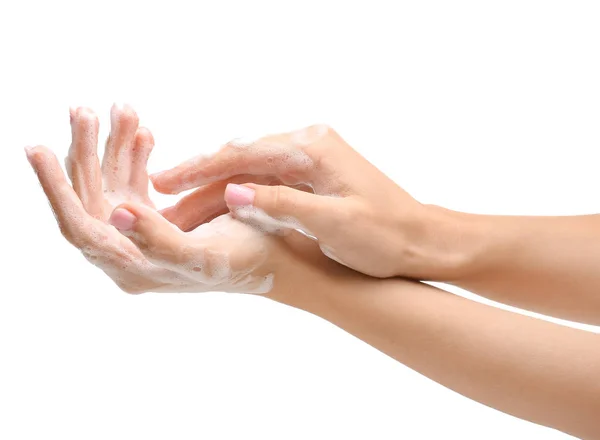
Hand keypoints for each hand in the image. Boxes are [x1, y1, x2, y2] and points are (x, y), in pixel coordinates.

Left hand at [27, 105, 331, 295]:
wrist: (278, 257)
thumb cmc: (248, 260)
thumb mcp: (203, 254)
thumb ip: (158, 239)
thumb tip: (117, 214)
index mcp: (134, 268)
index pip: (79, 228)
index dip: (56, 190)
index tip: (38, 148)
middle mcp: (130, 253)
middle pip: (91, 200)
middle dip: (87, 154)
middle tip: (84, 112)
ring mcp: (142, 234)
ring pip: (112, 185)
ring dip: (113, 147)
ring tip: (122, 110)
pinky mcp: (158, 219)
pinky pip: (135, 182)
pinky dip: (137, 157)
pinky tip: (145, 133)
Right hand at [151, 125, 461, 278]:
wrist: (419, 240)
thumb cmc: (383, 235)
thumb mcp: (332, 223)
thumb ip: (281, 205)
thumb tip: (229, 192)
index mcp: (313, 148)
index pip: (243, 154)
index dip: (199, 169)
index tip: (162, 182)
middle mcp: (308, 144)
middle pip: (241, 158)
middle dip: (199, 179)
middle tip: (158, 195)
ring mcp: (309, 158)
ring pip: (249, 171)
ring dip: (214, 190)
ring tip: (176, 210)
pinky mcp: (311, 175)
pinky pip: (264, 181)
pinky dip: (237, 196)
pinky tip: (214, 209)